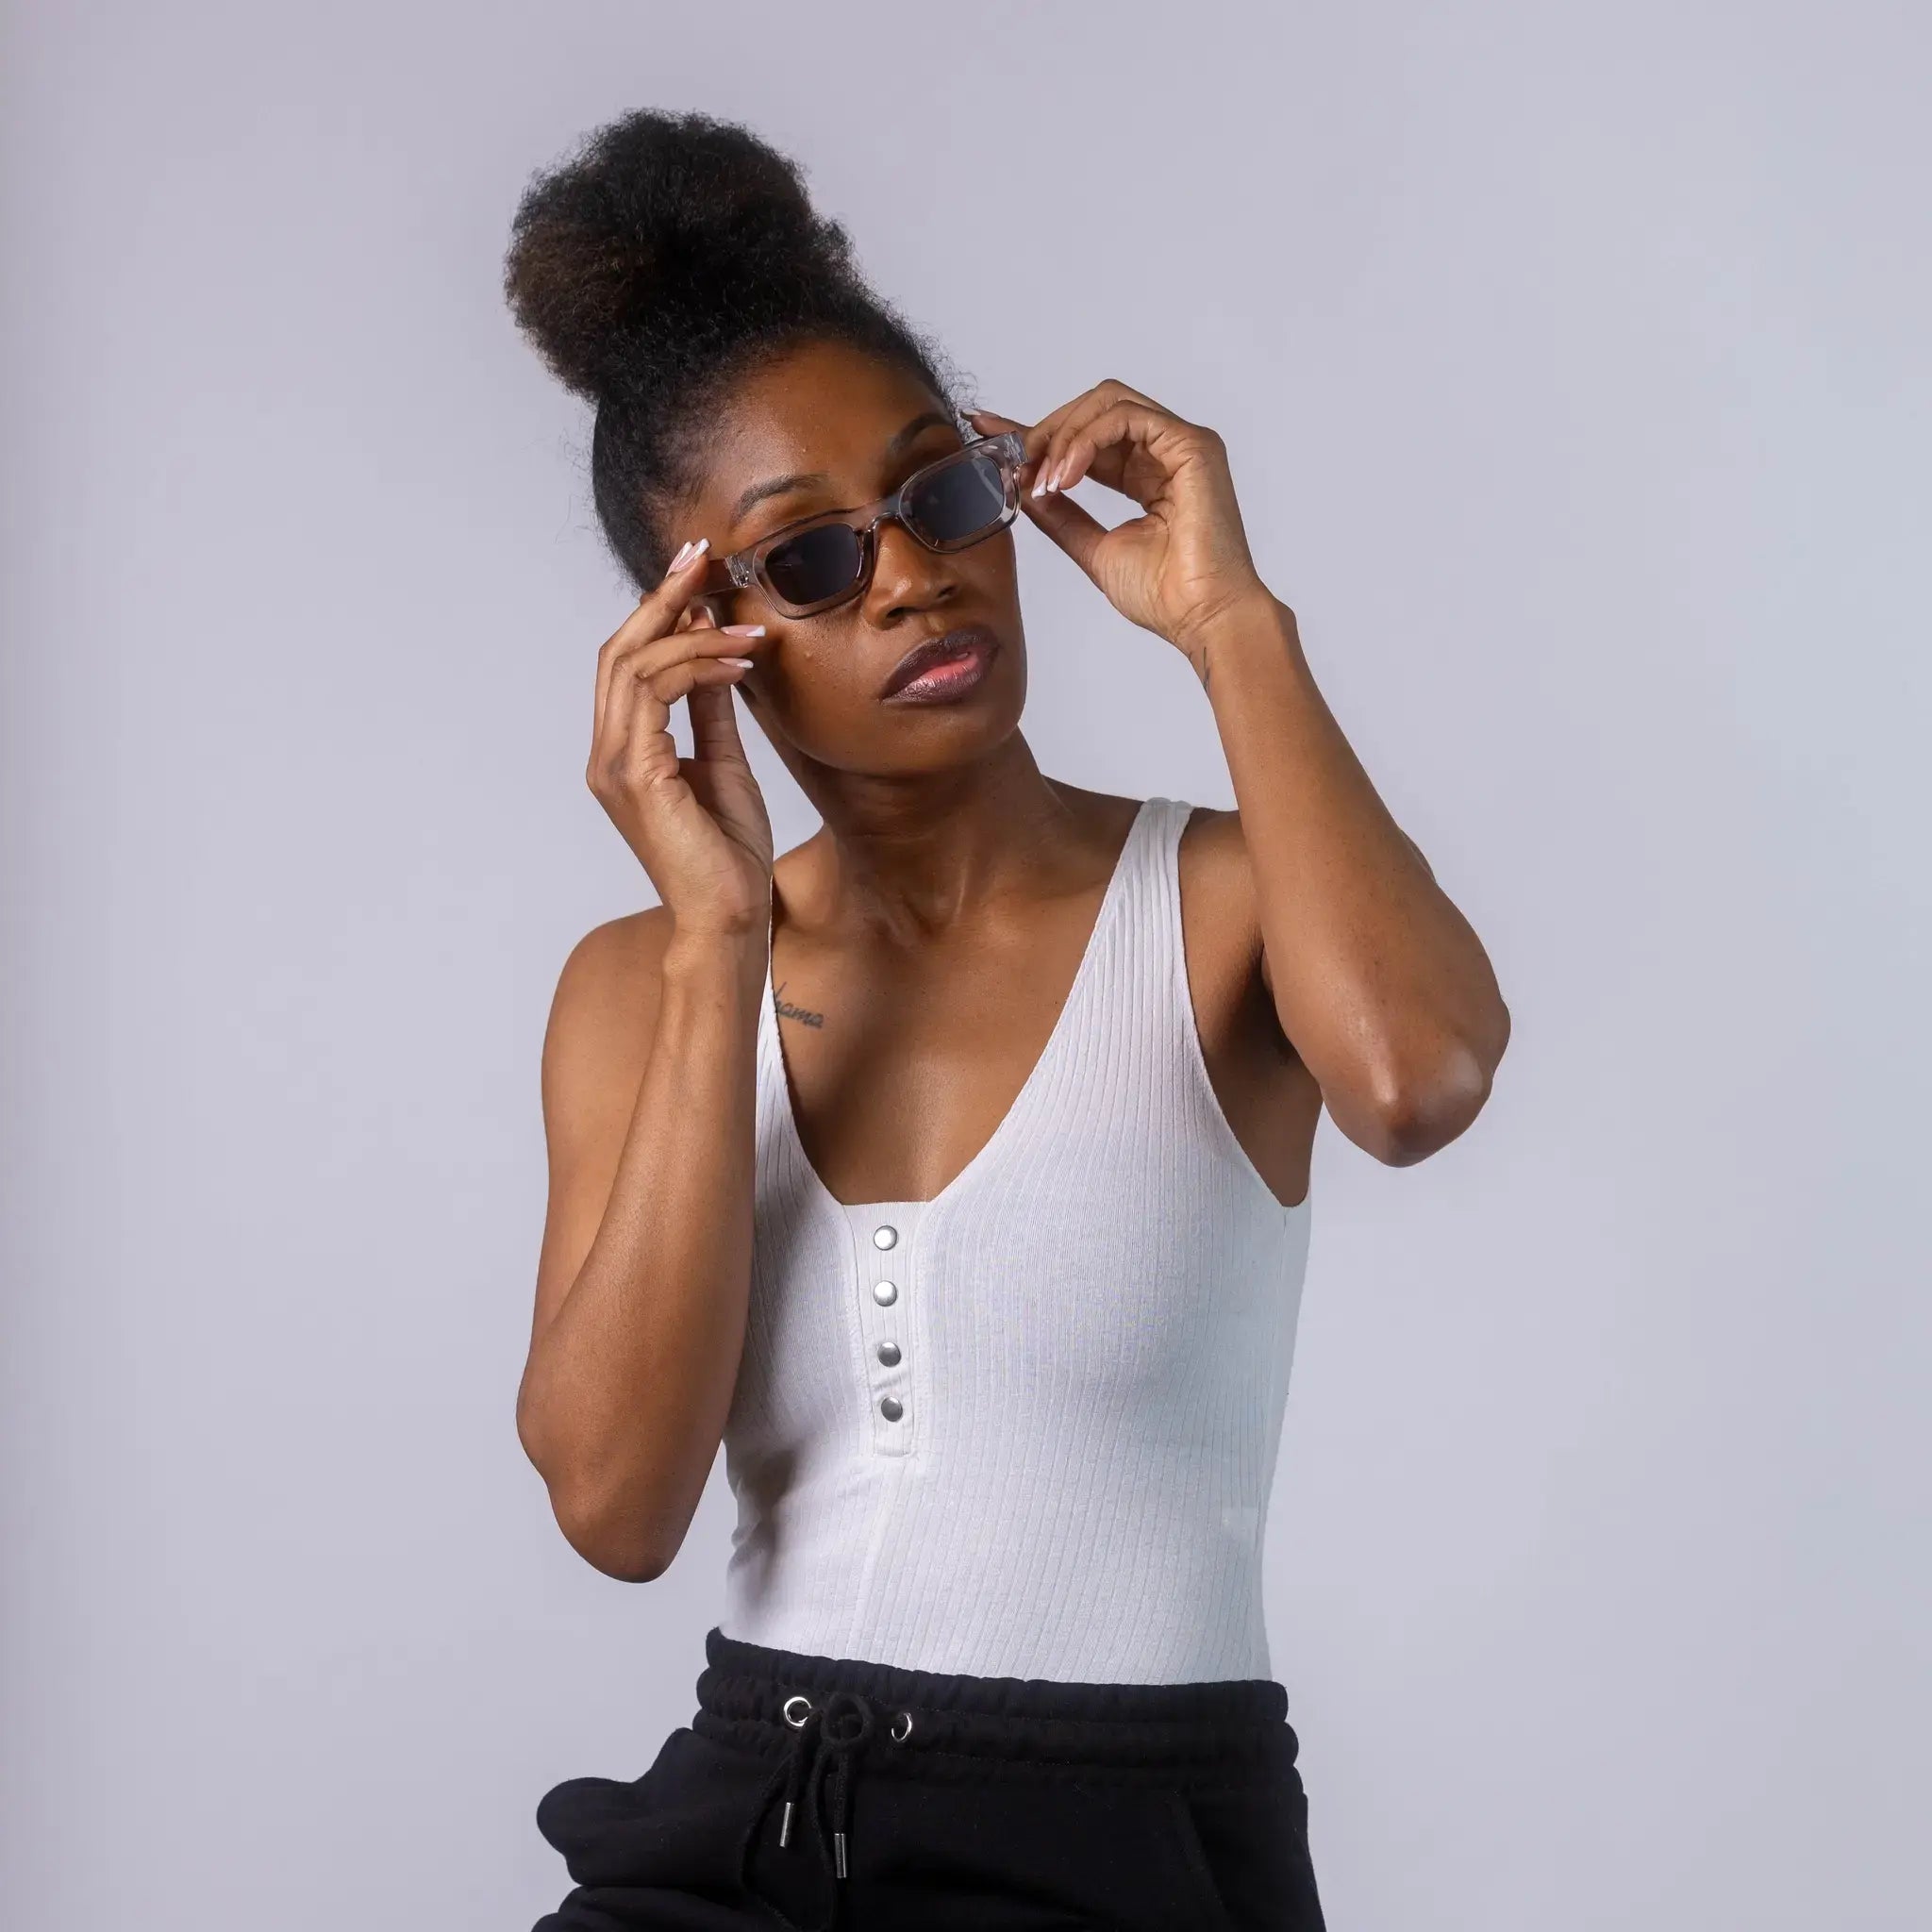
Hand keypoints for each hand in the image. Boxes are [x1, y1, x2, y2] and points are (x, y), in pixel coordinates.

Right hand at [587, 539, 774, 935]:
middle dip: (663, 599)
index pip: (628, 663)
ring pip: (632, 664)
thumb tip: (716, 654)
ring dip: (692, 633)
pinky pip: (655, 693)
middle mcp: (607, 755)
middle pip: (619, 651)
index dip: (659, 611)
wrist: (730, 917)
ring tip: (745, 628)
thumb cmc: (727, 855)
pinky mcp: (637, 774)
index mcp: (624, 752)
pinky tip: (738, 663)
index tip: (698, 572)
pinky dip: (696, 666)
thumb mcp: (724, 763)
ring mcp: (615, 765)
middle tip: (704, 558)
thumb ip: (711, 710)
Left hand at [967, 382, 1269, 654]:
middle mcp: (1166, 451)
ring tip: (1042, 479)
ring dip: (1063, 435)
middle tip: (1013, 463)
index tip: (987, 429)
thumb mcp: (1092, 549)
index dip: (1036, 431)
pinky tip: (1064, 475)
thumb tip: (1024, 487)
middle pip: (1095, 407)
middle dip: (1046, 431)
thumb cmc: (1165, 596)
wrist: (1203, 619)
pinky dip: (1086, 440)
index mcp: (1147, 473)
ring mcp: (1182, 444)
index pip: (1086, 435)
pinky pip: (1126, 417)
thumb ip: (1060, 515)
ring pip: (1108, 402)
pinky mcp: (1192, 445)